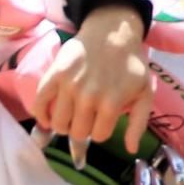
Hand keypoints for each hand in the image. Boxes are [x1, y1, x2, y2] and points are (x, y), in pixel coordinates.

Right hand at [33, 7, 153, 165]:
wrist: (112, 34)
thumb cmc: (131, 66)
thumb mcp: (145, 93)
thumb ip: (139, 123)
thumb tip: (131, 150)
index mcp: (111, 104)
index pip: (98, 135)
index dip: (101, 131)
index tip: (103, 122)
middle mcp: (88, 98)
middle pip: (77, 133)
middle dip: (82, 130)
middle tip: (87, 119)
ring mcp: (68, 87)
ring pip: (57, 123)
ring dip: (64, 125)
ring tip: (71, 116)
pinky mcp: (52, 76)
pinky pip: (38, 104)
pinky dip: (41, 115)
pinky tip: (48, 116)